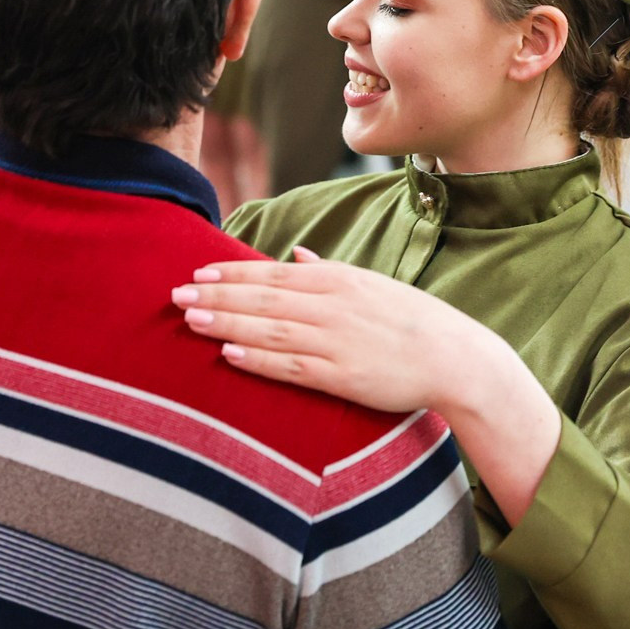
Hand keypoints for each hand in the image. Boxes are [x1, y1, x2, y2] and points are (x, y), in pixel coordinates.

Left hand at [172, 247, 500, 415]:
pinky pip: (292, 367)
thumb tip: (294, 252)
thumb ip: (327, 269)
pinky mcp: (342, 375)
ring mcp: (336, 341)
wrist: (453, 356)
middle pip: (263, 298)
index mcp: (338, 279)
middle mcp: (332, 305)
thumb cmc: (410, 320)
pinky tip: (230, 355)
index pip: (273, 272)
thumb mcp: (369, 284)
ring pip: (270, 330)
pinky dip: (259, 360)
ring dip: (227, 324)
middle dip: (217, 295)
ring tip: (192, 320)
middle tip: (176, 294)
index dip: (232, 272)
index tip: (198, 271)